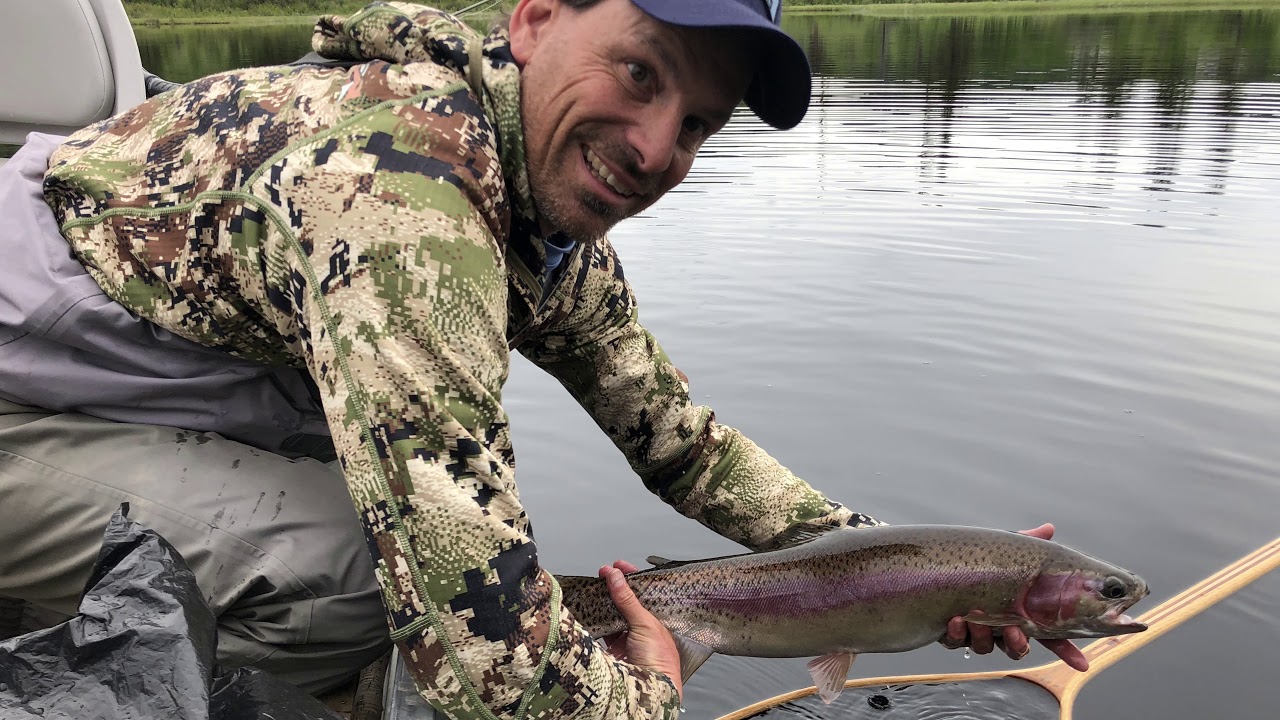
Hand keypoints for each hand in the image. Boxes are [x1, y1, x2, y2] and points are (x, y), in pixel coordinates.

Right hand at [599, 560, 683, 700]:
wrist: (650, 690)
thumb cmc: (660, 660)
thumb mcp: (645, 624)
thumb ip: (628, 600)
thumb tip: (616, 577)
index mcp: (656, 619)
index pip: (642, 592)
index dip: (630, 577)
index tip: (618, 565)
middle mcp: (642, 628)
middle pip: (625, 602)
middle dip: (614, 588)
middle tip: (603, 574)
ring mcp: (627, 639)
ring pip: (613, 615)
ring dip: (604, 603)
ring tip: (595, 588)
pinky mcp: (613, 650)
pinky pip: (602, 631)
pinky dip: (596, 622)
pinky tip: (590, 611)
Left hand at [941, 523, 1088, 670]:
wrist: (934, 563)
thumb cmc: (977, 559)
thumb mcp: (1003, 550)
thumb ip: (1027, 542)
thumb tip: (1048, 528)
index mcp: (1020, 611)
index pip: (1048, 636)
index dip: (1066, 650)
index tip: (1081, 663)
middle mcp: (999, 626)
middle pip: (1017, 647)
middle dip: (1018, 643)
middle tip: (1015, 632)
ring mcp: (975, 631)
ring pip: (985, 647)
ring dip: (983, 635)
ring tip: (976, 618)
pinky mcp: (950, 633)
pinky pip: (955, 642)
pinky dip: (956, 634)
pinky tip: (955, 620)